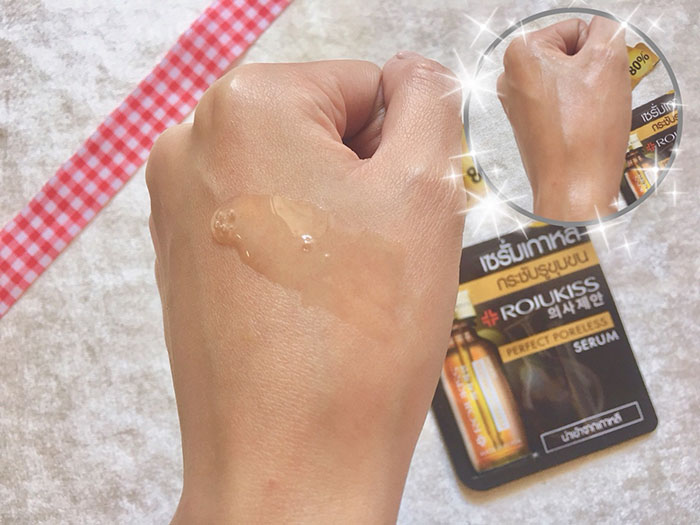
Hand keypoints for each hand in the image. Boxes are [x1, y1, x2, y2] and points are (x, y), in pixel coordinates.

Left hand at [146, 54, 463, 522]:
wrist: (290, 462)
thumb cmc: (353, 342)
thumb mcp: (426, 191)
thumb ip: (431, 105)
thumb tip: (416, 79)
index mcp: (247, 106)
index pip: (364, 84)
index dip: (405, 146)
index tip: (406, 205)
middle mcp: (194, 144)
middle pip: (324, 130)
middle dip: (369, 181)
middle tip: (382, 251)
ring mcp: (181, 205)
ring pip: (298, 179)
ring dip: (340, 217)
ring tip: (351, 282)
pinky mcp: (185, 256)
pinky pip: (267, 222)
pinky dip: (304, 247)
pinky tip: (319, 299)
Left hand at [497, 16, 630, 220]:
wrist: (573, 188)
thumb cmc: (584, 134)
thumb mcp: (608, 60)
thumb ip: (606, 30)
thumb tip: (600, 31)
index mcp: (520, 53)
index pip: (576, 29)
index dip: (598, 51)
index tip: (599, 78)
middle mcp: (510, 77)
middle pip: (570, 55)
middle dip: (591, 72)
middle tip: (597, 99)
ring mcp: (516, 104)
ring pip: (568, 82)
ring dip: (587, 93)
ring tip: (591, 116)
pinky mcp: (527, 126)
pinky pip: (562, 106)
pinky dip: (577, 112)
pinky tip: (584, 128)